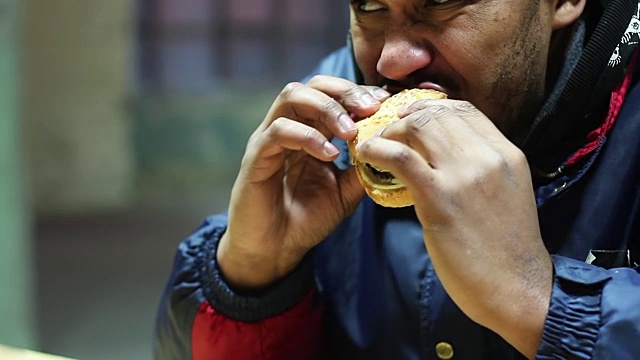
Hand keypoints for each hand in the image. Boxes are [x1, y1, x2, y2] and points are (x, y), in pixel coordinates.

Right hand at [218, 75, 389, 290]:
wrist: (274, 250)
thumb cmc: (306, 219)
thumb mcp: (346, 192)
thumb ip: (364, 168)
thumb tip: (392, 148)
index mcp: (311, 130)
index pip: (333, 93)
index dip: (360, 93)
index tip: (385, 102)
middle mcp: (289, 127)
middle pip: (314, 85)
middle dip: (346, 92)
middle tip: (372, 108)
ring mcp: (270, 138)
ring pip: (292, 96)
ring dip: (327, 108)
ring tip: (351, 132)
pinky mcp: (256, 156)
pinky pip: (278, 131)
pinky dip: (308, 137)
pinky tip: (330, 155)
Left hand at [353, 99, 551, 358]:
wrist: (518, 289)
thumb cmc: (508, 251)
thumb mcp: (506, 194)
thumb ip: (482, 170)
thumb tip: (445, 158)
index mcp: (506, 154)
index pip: (464, 110)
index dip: (430, 107)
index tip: (409, 118)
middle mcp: (488, 156)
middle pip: (437, 113)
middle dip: (405, 118)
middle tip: (387, 133)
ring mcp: (464, 175)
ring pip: (418, 126)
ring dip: (389, 132)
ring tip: (375, 146)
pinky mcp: (440, 196)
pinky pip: (400, 157)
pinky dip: (378, 149)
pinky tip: (367, 154)